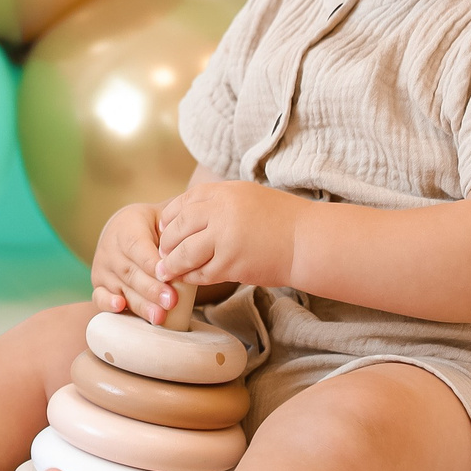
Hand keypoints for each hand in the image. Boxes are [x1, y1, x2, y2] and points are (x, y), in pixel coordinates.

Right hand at [89, 203, 181, 324]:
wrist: (125, 228)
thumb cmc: (151, 227)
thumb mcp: (162, 220)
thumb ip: (172, 235)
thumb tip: (183, 253)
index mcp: (126, 229)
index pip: (138, 247)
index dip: (153, 264)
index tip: (171, 275)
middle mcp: (111, 249)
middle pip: (131, 272)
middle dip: (152, 289)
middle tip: (171, 301)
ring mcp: (103, 269)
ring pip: (121, 288)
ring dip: (141, 304)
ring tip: (159, 316)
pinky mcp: (99, 285)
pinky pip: (99, 297)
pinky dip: (108, 304)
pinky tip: (120, 307)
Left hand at [155, 182, 302, 290]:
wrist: (308, 241)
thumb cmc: (282, 220)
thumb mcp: (249, 197)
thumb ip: (221, 202)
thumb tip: (190, 213)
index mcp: (225, 192)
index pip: (184, 202)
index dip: (170, 217)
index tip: (165, 229)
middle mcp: (222, 211)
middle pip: (179, 226)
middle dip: (167, 241)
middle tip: (162, 252)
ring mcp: (226, 238)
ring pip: (185, 252)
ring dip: (172, 263)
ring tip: (165, 270)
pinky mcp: (232, 264)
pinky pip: (201, 272)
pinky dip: (191, 277)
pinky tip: (188, 279)